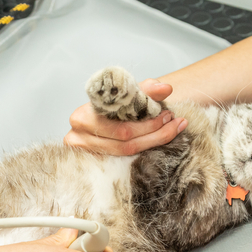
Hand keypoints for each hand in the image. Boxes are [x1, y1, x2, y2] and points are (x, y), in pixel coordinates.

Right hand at [64, 79, 185, 154]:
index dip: (148, 122)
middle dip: (155, 133)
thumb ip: (145, 89)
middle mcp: (77, 137)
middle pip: (123, 141)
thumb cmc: (108, 105)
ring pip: (124, 152)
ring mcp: (82, 153)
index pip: (120, 123)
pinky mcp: (89, 163)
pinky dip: (142, 151)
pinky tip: (157, 141)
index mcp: (82, 116)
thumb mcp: (124, 93)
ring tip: (171, 130)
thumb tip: (166, 88)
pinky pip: (120, 161)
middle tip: (174, 123)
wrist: (94, 117)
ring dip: (152, 142)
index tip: (169, 114)